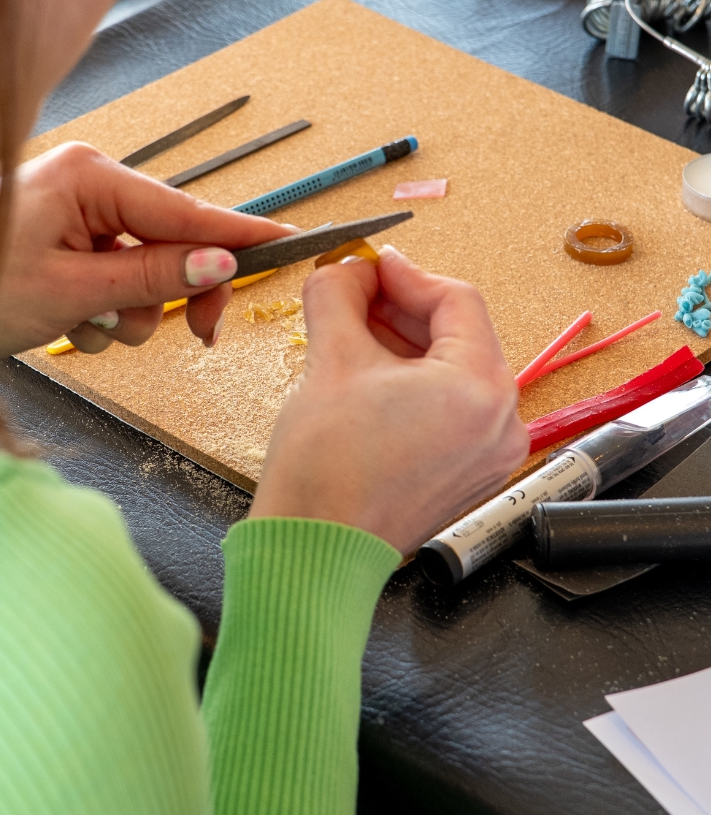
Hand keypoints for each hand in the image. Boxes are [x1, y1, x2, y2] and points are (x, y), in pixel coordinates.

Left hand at [0, 142, 293, 357]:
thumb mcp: (72, 291)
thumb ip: (152, 278)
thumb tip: (220, 264)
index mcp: (91, 177)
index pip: (186, 210)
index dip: (241, 233)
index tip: (291, 241)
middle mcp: (89, 184)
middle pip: (172, 243)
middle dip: (170, 295)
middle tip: (196, 336)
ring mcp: (76, 212)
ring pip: (145, 271)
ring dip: (128, 312)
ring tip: (85, 326)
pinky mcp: (65, 240)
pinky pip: (113, 280)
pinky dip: (102, 312)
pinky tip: (68, 323)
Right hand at [251, 247, 527, 554]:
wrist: (315, 549)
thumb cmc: (325, 470)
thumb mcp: (329, 358)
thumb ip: (338, 294)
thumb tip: (343, 269)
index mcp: (479, 389)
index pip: (456, 300)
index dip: (405, 274)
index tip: (366, 265)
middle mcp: (501, 423)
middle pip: (458, 334)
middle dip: (401, 307)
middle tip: (352, 291)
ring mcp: (487, 453)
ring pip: (452, 370)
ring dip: (403, 341)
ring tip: (351, 329)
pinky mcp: (466, 473)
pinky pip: (448, 406)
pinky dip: (411, 380)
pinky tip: (367, 370)